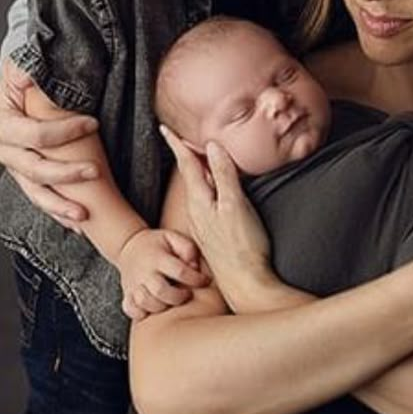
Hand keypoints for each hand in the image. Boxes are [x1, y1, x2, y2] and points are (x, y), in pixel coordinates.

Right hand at [0, 58, 98, 224]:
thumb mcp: (19, 70)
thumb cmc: (14, 77)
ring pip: (34, 191)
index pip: (35, 134)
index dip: (64, 130)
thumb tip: (35, 77)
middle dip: (66, 174)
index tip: (93, 122)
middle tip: (95, 171)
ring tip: (82, 216)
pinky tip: (75, 224)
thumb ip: (30, 73)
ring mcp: (12, 165)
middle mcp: (3, 149)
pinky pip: (37, 196)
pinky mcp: (22, 173)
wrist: (3, 91)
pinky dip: (56, 209)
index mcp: (3, 124)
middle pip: (35, 169)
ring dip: (59, 206)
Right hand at [117, 226, 209, 320]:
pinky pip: (132, 311)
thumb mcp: (173, 237)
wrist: (129, 247)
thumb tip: (195, 266)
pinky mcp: (127, 296)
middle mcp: (144, 273)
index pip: (179, 271)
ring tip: (171, 301)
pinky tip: (153, 308)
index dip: (195, 279)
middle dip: (178, 297)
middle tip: (187, 294)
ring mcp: (134, 286)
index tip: (204, 280)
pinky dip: (142, 313)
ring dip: (161, 306)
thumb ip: (187, 248)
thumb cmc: (157, 244)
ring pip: (145, 303)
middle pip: (160, 291)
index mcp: (157, 258)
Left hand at [161, 126, 274, 311]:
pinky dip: (205, 186)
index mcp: (201, 200)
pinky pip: (204, 200)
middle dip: (183, 154)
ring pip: (196, 187)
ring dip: (194, 169)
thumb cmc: (243, 247)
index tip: (164, 128)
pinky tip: (212, 190)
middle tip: (177, 136)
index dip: (177, 144)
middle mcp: (198, 210)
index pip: (187, 164)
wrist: (246, 284)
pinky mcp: (214, 232)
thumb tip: (212, 145)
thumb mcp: (235, 206)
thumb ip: (224, 175)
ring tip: (193, 156)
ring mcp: (204, 223)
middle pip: (189, 174)